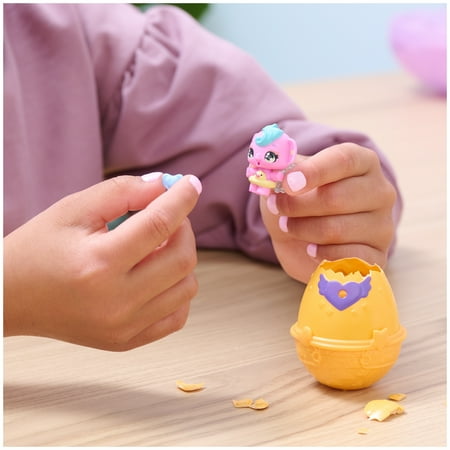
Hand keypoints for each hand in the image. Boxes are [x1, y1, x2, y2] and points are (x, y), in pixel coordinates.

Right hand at [4, 174, 201, 350]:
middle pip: (182, 259)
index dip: (181, 199)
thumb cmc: (38, 249)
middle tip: (167, 217)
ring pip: (187, 288)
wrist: (11, 298)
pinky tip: (158, 275)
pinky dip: (177, 290)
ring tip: (157, 247)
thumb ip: (122, 192)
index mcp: (99, 263)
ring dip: (182, 259)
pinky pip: (177, 315)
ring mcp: (124, 327)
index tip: (190, 184)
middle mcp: (116, 301)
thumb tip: (164, 186)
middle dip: (184, 228)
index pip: (159, 225)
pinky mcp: (127, 341)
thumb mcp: (73, 209)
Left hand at [260, 143, 396, 282]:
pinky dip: (323, 253)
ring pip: (338, 230)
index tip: (288, 183)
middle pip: (338, 197)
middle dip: (298, 205)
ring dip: (303, 229)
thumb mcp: (286, 180)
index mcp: (362, 162)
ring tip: (288, 226)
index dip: (314, 171)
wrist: (300, 240)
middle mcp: (379, 191)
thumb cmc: (297, 202)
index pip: (344, 159)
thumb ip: (283, 168)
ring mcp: (382, 225)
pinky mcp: (377, 255)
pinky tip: (310, 249)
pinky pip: (349, 257)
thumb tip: (274, 163)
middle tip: (276, 207)